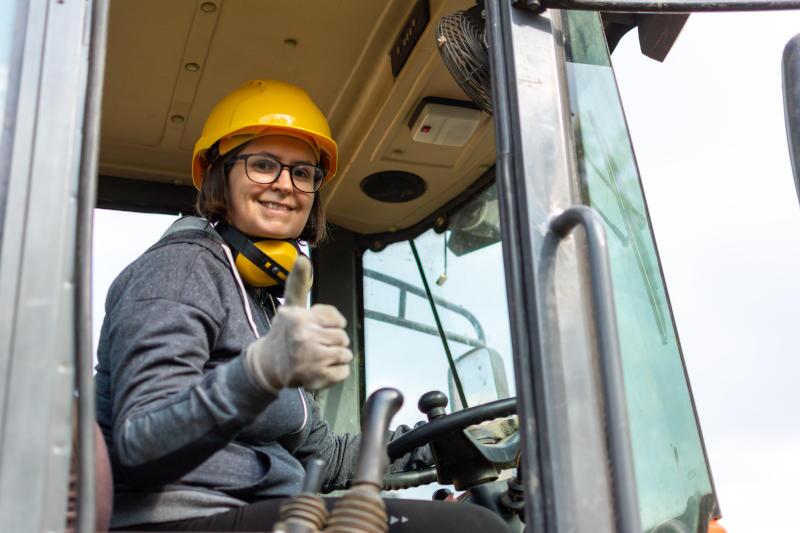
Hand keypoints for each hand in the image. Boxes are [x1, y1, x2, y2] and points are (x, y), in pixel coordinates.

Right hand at [244, 256, 352, 393]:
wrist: (268, 365)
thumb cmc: (285, 333)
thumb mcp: (291, 307)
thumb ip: (299, 283)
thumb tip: (302, 258)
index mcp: (300, 319)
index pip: (338, 321)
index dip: (332, 325)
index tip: (319, 329)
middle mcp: (304, 338)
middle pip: (343, 338)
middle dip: (334, 341)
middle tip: (317, 344)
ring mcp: (311, 360)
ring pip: (345, 354)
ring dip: (336, 357)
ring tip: (319, 356)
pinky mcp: (317, 378)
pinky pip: (343, 372)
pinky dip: (336, 372)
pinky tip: (321, 368)